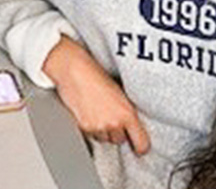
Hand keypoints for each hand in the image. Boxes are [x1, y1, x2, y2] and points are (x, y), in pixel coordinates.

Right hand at [42, 36, 149, 153]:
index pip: (141, 145)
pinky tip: (89, 113)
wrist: (74, 70)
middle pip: (120, 141)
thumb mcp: (120, 93)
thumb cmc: (96, 75)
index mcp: (128, 113)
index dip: (140, 146)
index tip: (137, 144)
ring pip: (105, 139)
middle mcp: (115, 123)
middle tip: (110, 115)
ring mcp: (99, 127)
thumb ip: (127, 112)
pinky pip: (92, 136)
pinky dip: (91, 128)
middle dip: (117, 131)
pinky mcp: (85, 128)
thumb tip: (132, 126)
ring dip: (103, 131)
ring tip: (98, 112)